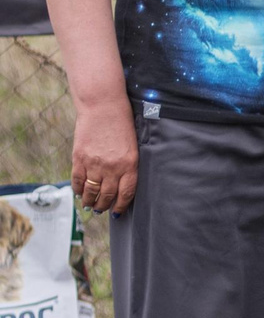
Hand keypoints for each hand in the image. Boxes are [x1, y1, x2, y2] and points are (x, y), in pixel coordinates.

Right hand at [70, 99, 137, 215]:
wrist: (103, 106)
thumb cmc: (122, 124)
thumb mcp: (132, 146)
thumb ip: (128, 165)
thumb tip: (120, 183)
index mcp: (130, 165)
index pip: (126, 193)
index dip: (121, 205)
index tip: (117, 212)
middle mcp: (112, 167)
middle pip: (107, 195)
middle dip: (104, 206)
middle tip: (101, 210)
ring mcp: (94, 163)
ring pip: (91, 191)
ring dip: (89, 201)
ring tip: (89, 205)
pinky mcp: (79, 158)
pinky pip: (77, 180)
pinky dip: (77, 189)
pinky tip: (78, 193)